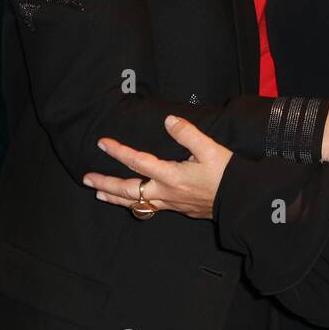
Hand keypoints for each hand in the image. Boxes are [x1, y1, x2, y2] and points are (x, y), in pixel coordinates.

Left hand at [85, 116, 230, 219]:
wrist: (240, 200)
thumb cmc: (226, 174)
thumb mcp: (210, 149)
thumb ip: (188, 133)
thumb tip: (169, 120)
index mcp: (170, 176)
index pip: (137, 162)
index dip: (118, 151)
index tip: (102, 143)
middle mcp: (165, 192)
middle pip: (128, 190)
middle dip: (106, 183)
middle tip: (87, 179)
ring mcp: (170, 203)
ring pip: (136, 203)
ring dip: (116, 198)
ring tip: (99, 195)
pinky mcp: (178, 209)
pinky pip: (150, 208)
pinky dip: (135, 205)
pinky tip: (133, 204)